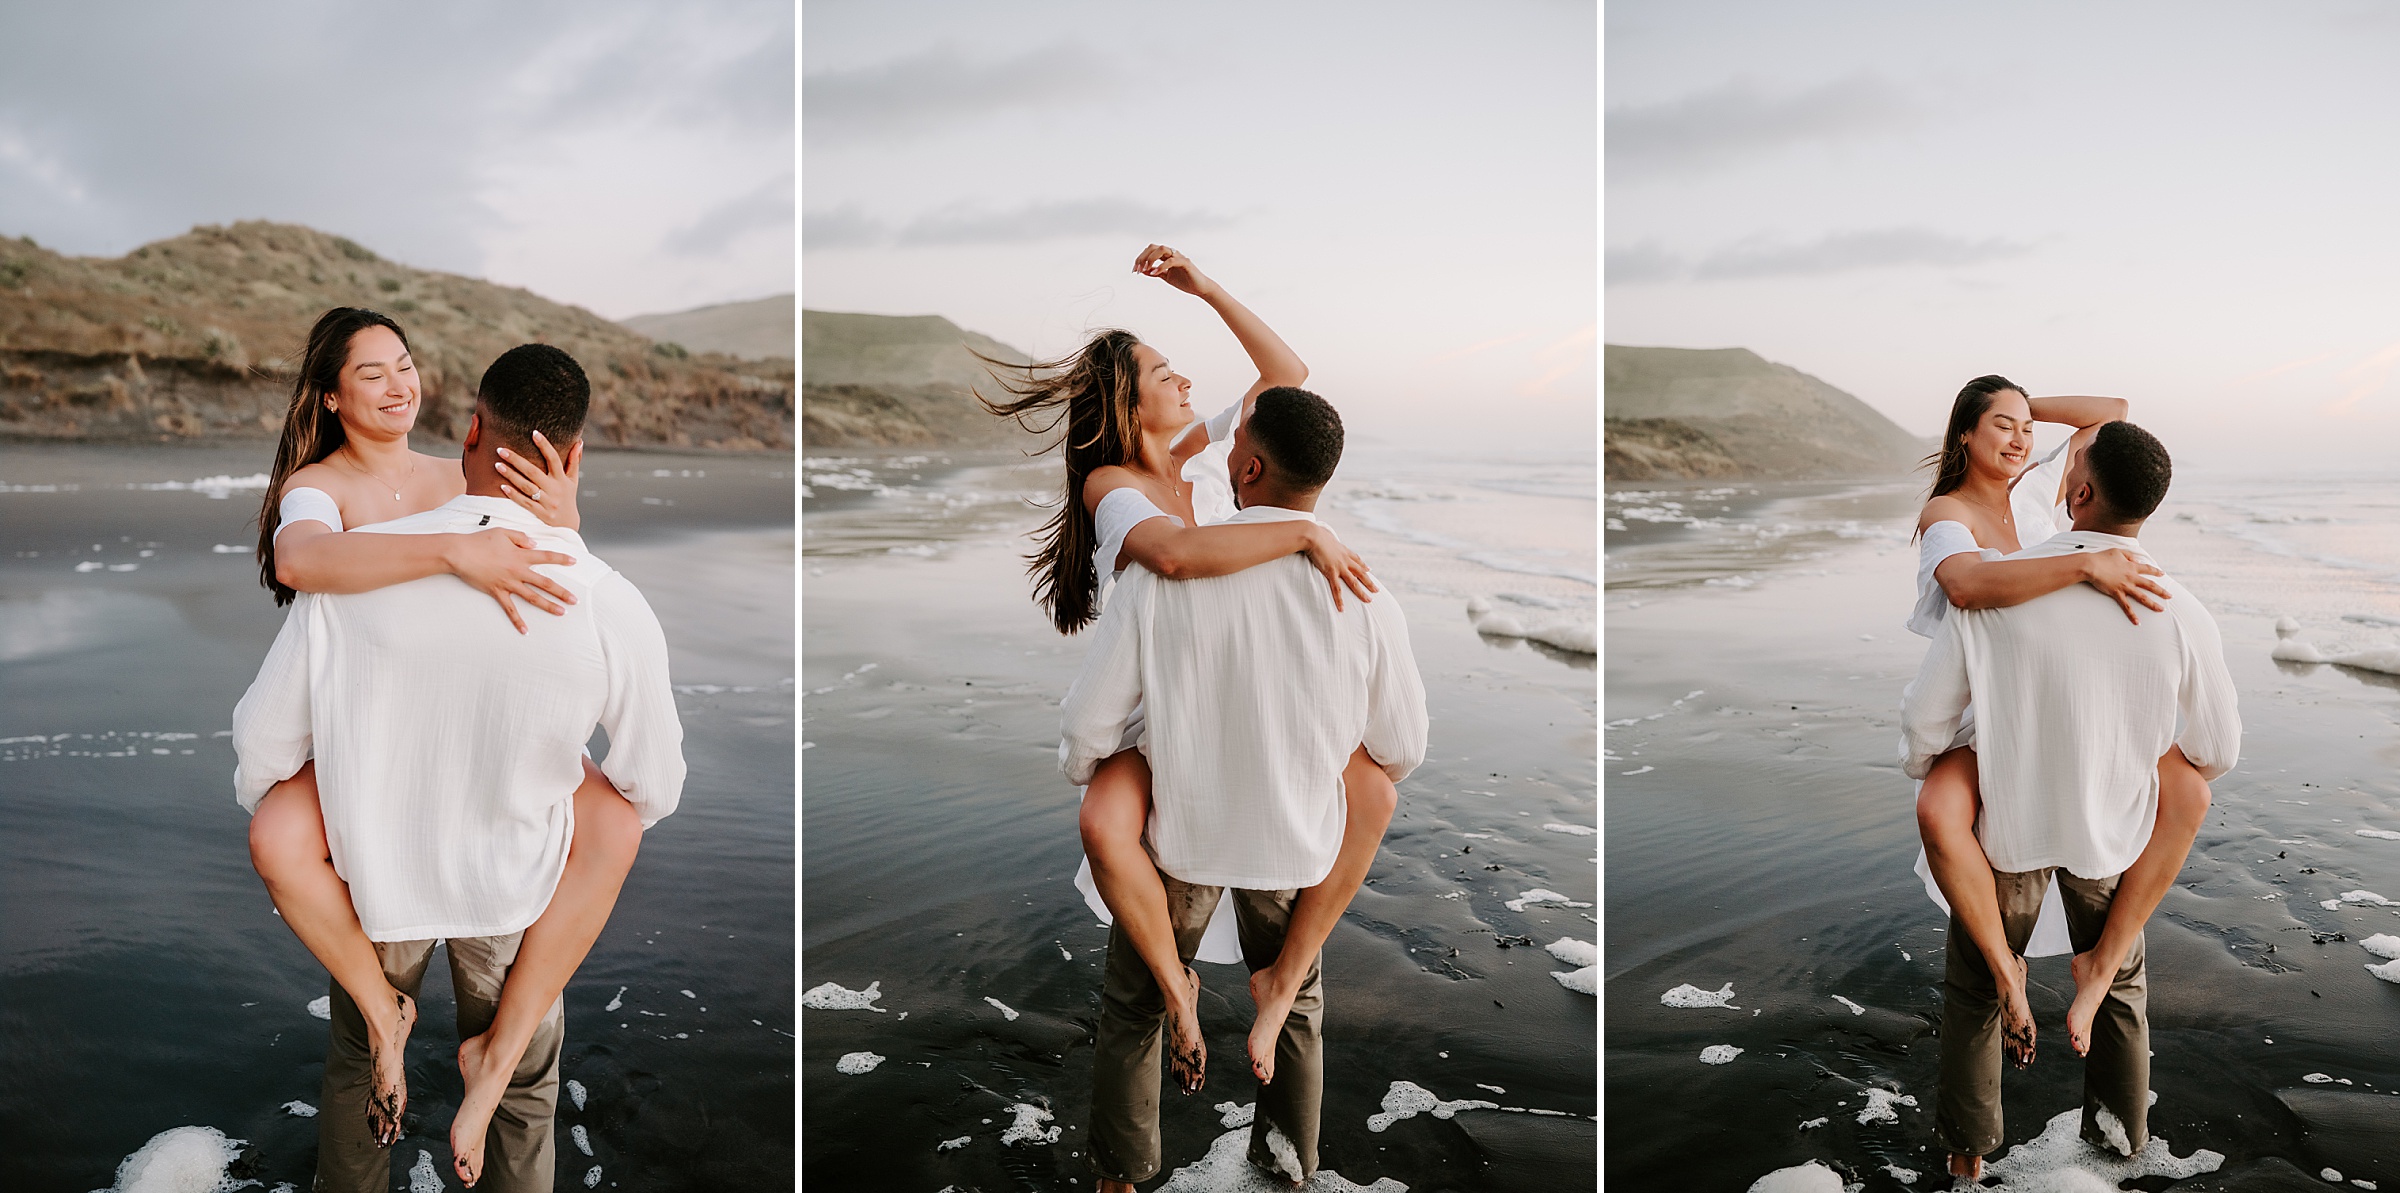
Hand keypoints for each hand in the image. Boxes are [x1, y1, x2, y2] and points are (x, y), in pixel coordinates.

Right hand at [446, 528, 578, 633]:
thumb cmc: (479, 541)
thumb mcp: (503, 533)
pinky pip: (509, 609)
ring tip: (561, 612)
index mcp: (520, 555)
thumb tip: (535, 544)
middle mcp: (517, 571)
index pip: (546, 556)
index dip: (561, 559)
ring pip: (532, 597)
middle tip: (575, 600)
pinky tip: (525, 630)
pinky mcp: (497, 592)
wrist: (460, 553)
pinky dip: (517, 620)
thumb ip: (521, 538)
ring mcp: (508, 583)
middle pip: (544, 582)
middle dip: (561, 592)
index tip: (574, 561)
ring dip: (547, 605)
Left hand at [495, 431, 582, 530]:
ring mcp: (547, 502)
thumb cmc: (567, 498)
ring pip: (526, 487)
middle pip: (533, 472)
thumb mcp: (572, 480)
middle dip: (516, 460)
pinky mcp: (540, 513)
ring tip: (497, 465)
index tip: (534, 433)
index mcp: (562, 479)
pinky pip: (525, 503)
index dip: (545, 445)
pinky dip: (513, 495)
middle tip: (501, 450)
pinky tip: (501, 487)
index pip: (554, 459)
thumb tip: (579, 442)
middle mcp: (555, 489)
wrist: (567, 525)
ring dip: (511, 475)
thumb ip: (574, 461)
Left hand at [1134, 244, 1216, 298]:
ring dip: (1150, 259)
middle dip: (1143, 257)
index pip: (1150, 251)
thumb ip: (1155, 272)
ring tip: (1145, 269)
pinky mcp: (1185, 262)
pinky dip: (1161, 266)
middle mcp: (1172, 253)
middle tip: (1138, 270)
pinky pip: (1171, 260)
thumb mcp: (1166, 277)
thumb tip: (1143, 271)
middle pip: (1153, 247)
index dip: (1140, 259)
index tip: (1134, 271)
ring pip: (1162, 249)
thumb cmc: (1185, 281)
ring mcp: (1179, 256)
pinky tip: (1154, 273)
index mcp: (1167, 256)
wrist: (1200, 288)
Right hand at [1300, 523, 1376, 610]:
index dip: (1363, 565)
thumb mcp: (1326, 533)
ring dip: (1362, 592)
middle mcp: (1345, 559)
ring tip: (1369, 600)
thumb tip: (1324, 532)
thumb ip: (1328, 536)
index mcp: (1343, 550)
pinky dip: (1339, 599)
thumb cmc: (1316, 533)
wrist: (1312, 535)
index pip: (1357, 559)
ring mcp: (1340, 567)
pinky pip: (1337, 589)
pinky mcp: (1331, 572)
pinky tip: (1342, 608)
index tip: (1369, 569)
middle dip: (1369, 582)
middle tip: (1376, 590)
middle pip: (1361, 572)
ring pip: (1354, 582)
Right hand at [2083, 548, 2168, 622]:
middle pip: (2150, 585)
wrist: (2091, 565)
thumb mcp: (2118, 551)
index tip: (2162, 574)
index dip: (2155, 571)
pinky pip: (2126, 606)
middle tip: (2170, 596)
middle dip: (2161, 591)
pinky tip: (2137, 622)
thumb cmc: (2102, 557)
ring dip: (2153, 604)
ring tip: (2161, 609)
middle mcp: (2131, 577)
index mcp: (2131, 566)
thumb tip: (2136, 559)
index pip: (2147, 569)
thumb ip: (2129, 555)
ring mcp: (2125, 586)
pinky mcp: (2116, 593)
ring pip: (2142, 597)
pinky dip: (2131, 615)